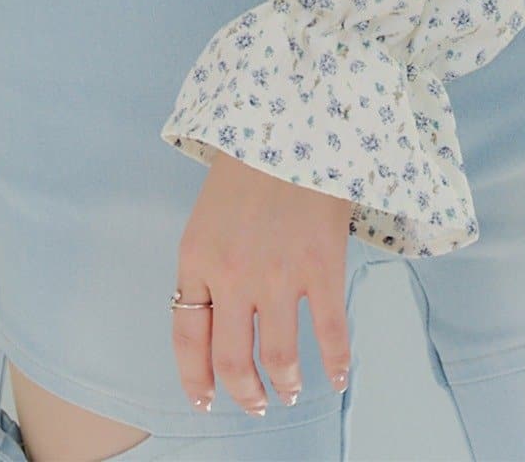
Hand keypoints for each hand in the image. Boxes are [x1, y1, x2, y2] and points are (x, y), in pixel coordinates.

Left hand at [172, 151, 352, 414]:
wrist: (291, 120)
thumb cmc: (247, 163)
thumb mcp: (207, 216)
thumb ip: (208, 265)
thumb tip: (217, 318)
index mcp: (196, 259)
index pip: (186, 339)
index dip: (197, 380)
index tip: (207, 401)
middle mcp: (232, 276)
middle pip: (232, 360)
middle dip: (245, 394)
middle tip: (257, 404)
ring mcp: (278, 275)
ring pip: (279, 358)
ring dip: (286, 385)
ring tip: (292, 391)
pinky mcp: (321, 266)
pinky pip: (329, 332)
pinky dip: (335, 363)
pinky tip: (338, 376)